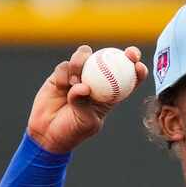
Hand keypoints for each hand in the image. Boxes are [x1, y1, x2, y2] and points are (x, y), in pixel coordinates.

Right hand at [26, 44, 147, 153]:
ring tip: (75, 80)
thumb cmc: (73, 131)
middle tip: (127, 54)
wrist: (47, 132)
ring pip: (86, 56)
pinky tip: (62, 85)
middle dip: (123, 54)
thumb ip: (84, 104)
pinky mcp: (61, 74)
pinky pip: (64, 66)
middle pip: (112, 61)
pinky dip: (63, 73)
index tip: (138, 65)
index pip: (129, 79)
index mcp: (111, 95)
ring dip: (81, 62)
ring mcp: (79, 75)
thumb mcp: (85, 122)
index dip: (137, 70)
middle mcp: (98, 82)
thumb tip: (83, 86)